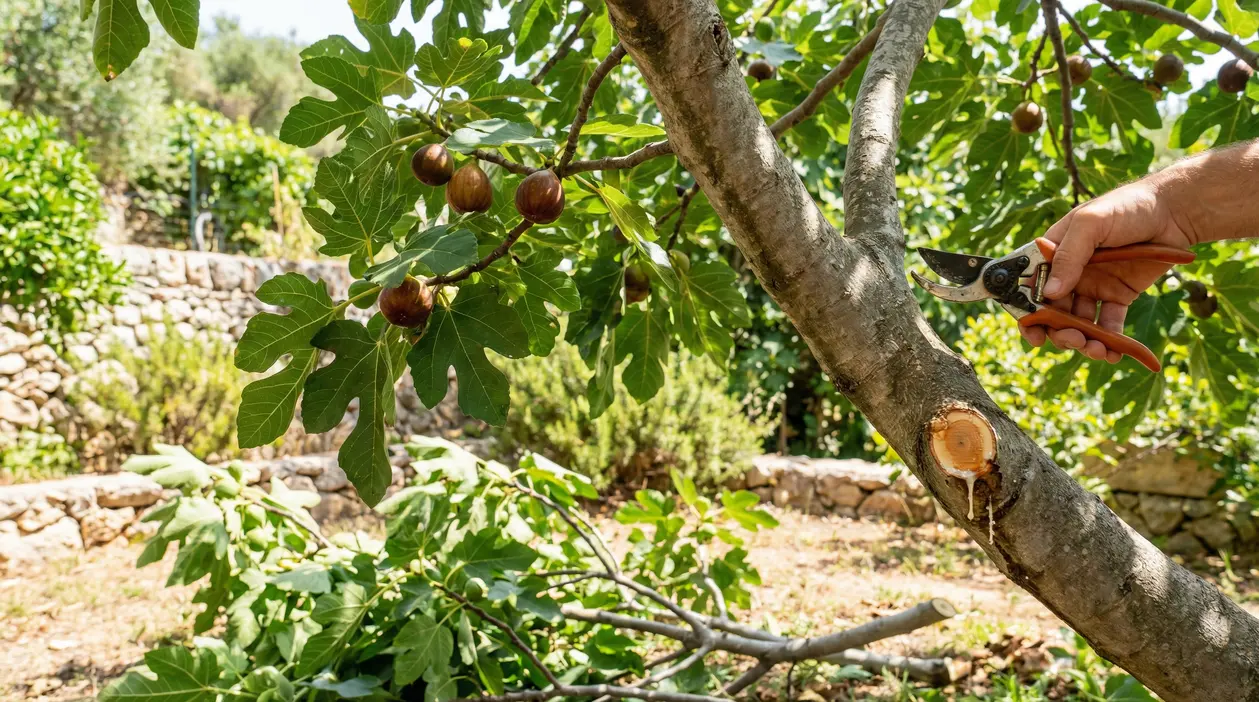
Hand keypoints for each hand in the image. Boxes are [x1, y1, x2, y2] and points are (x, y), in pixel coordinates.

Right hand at [1020, 179, 1195, 361]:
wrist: (1174, 211)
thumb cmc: (1127, 206)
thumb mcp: (1092, 224)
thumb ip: (1068, 256)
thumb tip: (1050, 294)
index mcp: (1054, 253)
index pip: (1031, 287)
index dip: (1027, 313)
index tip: (1034, 333)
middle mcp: (1070, 273)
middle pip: (1053, 312)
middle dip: (1059, 332)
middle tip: (1073, 340)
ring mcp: (1094, 286)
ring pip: (1079, 322)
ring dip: (1084, 340)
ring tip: (1098, 350)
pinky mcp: (1118, 295)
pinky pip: (1109, 324)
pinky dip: (1110, 341)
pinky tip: (1114, 353)